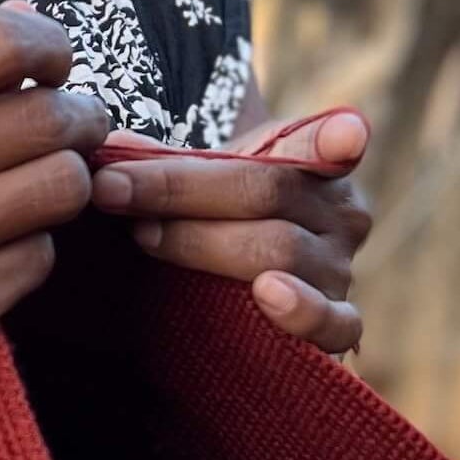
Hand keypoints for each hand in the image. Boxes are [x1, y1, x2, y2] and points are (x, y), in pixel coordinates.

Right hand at [0, 5, 109, 412]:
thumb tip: (31, 17)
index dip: (50, 46)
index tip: (54, 67)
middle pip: (50, 118)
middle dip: (80, 119)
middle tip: (76, 129)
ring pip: (63, 187)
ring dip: (65, 182)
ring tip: (41, 184)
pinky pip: (41, 256)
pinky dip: (30, 247)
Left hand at [87, 109, 372, 354]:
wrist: (237, 274)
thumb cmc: (219, 215)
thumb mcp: (204, 176)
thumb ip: (166, 161)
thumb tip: (113, 148)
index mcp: (316, 162)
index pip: (318, 141)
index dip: (335, 138)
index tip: (347, 136)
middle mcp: (340, 213)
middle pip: (265, 192)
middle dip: (179, 190)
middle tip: (112, 190)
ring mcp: (340, 269)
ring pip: (279, 252)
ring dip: (203, 244)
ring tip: (148, 238)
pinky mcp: (338, 323)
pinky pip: (334, 323)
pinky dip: (301, 312)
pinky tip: (267, 296)